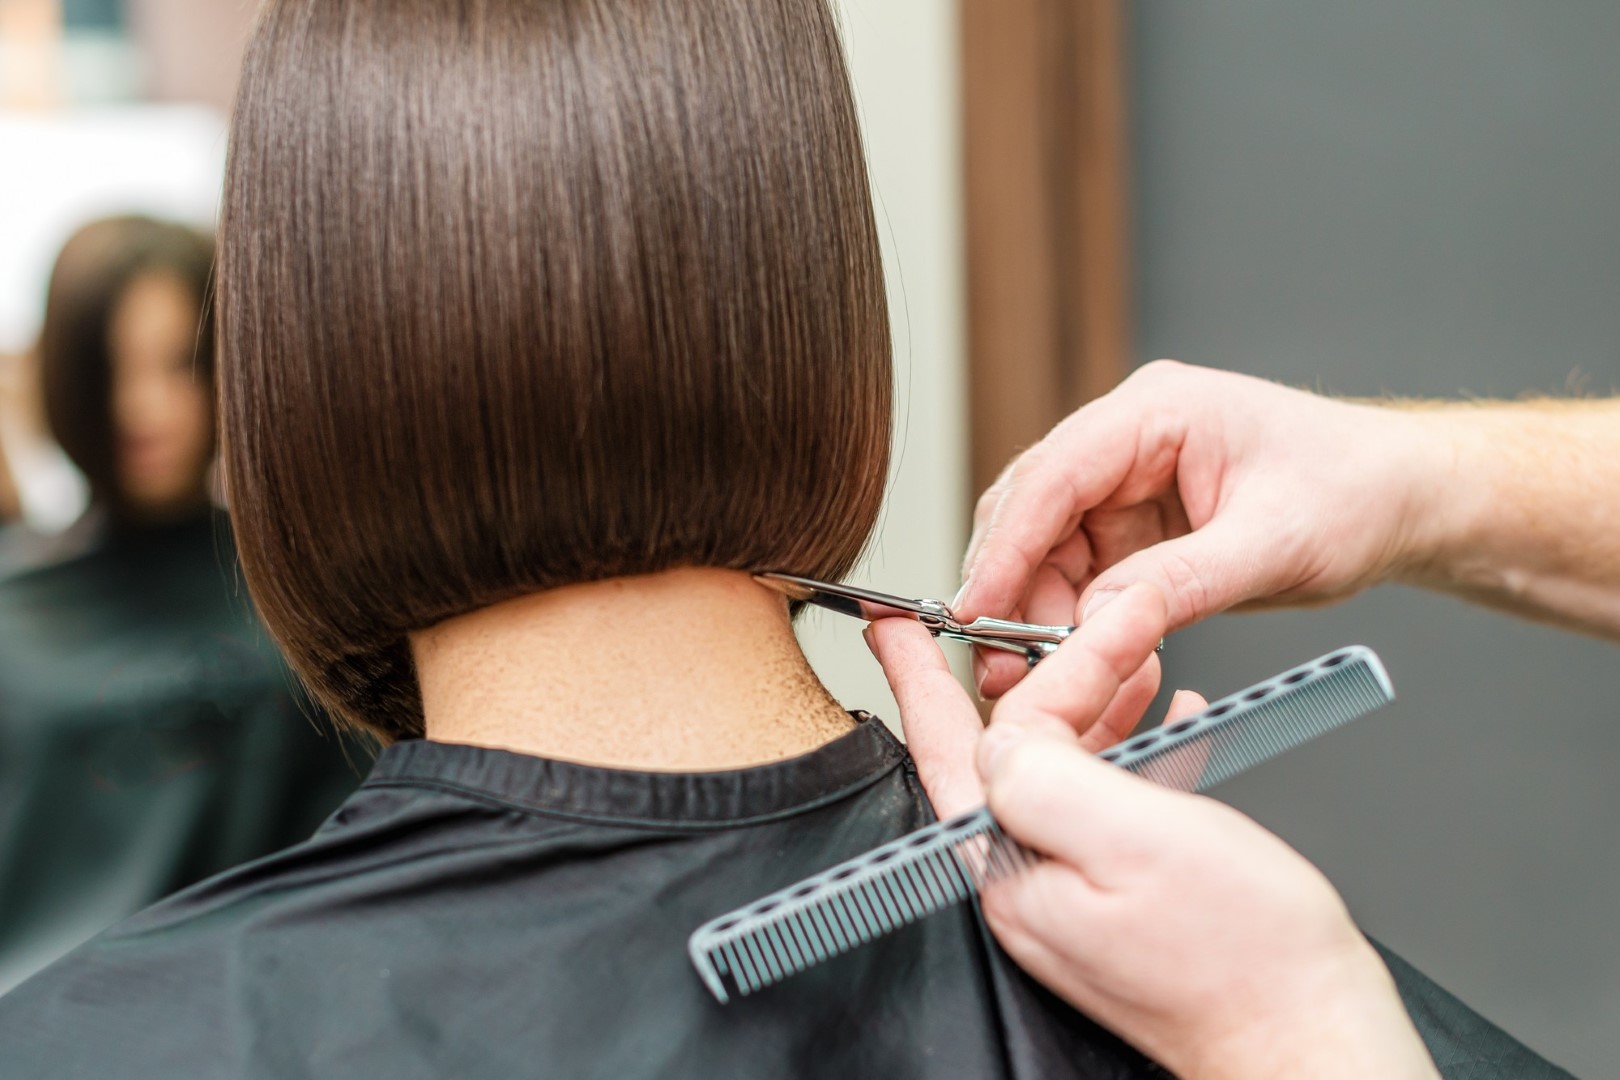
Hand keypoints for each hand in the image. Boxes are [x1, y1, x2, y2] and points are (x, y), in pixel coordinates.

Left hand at [867, 583, 1435, 1079]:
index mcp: (1010, 865)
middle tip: (1098, 616)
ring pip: (1066, 766)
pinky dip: (1139, 749)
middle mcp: (1026, 881)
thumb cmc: (1244, 958)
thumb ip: (1047, 779)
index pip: (948, 746)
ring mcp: (1069, 893)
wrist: (1310, 1040)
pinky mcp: (1116, 898)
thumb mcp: (1135, 838)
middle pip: (1015, 747)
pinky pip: (1111, 800)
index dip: (924, 674)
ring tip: (1139, 653)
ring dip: (1102, 701)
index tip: (897, 623)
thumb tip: (999, 737)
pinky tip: (1173, 722)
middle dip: (1056, 669)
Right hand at [955, 361, 1449, 696]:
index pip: (1054, 475)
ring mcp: (1128, 481)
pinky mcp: (1135, 524)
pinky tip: (1080, 662)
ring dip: (1035, 613)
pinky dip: (1071, 621)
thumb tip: (1094, 618)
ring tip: (1038, 677)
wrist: (1403, 501)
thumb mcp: (1277, 544)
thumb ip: (1184, 580)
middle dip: (1009, 589)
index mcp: (1158, 411)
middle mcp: (1129, 438)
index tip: (975, 610)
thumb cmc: (1356, 496)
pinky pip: (1078, 574)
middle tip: (999, 663)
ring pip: (1045, 550)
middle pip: (1032, 512)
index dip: (1006, 546)